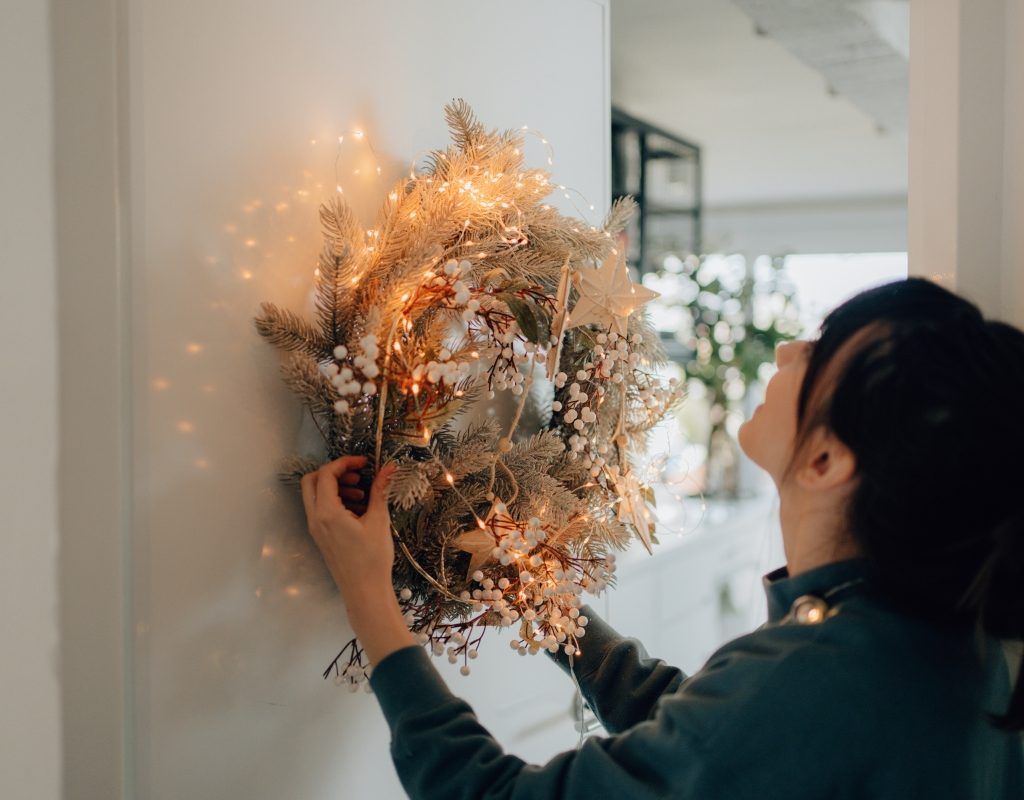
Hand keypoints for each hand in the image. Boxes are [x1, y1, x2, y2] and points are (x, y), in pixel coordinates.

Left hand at [300, 455, 397, 603]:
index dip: (345, 462)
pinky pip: (321, 510)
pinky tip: (358, 509)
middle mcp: (315, 518)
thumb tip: (389, 467)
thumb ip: (380, 490)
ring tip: (362, 494)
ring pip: (315, 495)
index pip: (327, 474)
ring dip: (336, 487)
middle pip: (313, 481)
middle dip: (335, 472)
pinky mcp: (321, 536)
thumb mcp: (379, 521)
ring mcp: (315, 528)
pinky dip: (335, 501)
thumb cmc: (372, 559)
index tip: (364, 462)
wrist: (365, 591)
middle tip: (357, 475)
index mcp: (327, 512)